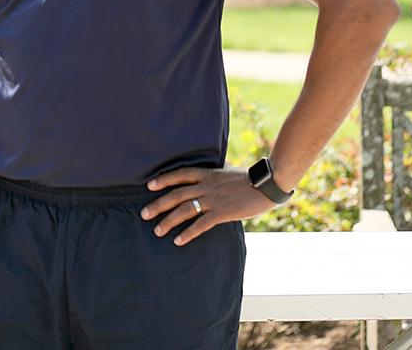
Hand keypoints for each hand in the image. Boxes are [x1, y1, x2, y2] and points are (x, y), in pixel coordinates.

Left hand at [141, 166, 276, 245]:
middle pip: (176, 194)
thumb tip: (213, 171)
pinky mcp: (222, 212)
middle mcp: (206, 185)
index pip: (180, 174)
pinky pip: (200, 224)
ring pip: (184, 210)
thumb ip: (216, 173)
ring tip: (157, 231)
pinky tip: (178, 240)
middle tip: (144, 214)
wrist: (267, 183)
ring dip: (168, 221)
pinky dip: (188, 233)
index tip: (149, 185)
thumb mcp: (228, 170)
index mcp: (207, 173)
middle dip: (158, 204)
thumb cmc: (250, 178)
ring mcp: (213, 199)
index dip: (163, 179)